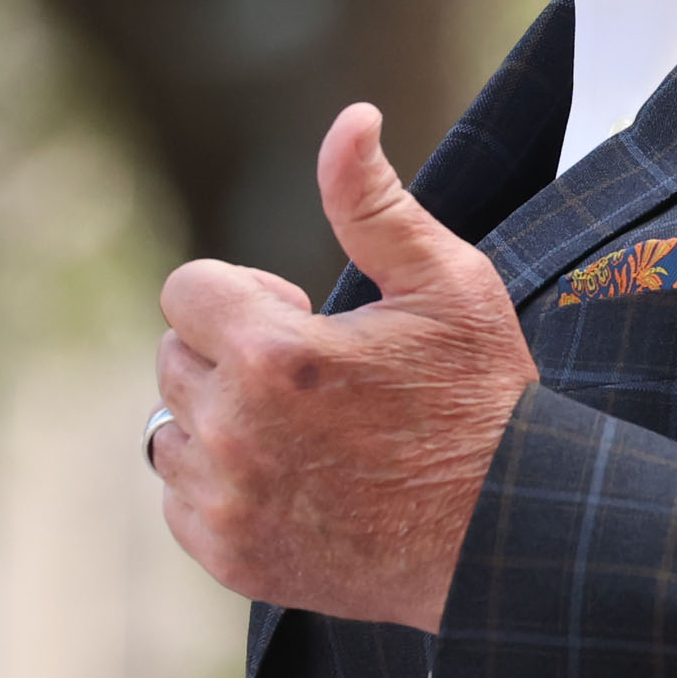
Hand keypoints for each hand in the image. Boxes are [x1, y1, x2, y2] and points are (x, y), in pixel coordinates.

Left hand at [151, 102, 537, 629]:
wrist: (505, 533)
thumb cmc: (483, 398)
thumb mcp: (446, 283)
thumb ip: (373, 201)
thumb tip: (351, 118)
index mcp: (272, 354)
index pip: (185, 291)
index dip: (243, 293)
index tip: (298, 315)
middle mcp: (233, 431)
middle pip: (174, 358)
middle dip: (229, 353)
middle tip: (311, 376)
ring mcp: (228, 503)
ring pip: (171, 432)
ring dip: (218, 419)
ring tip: (301, 429)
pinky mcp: (232, 560)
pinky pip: (181, 502)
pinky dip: (220, 486)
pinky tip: (293, 479)